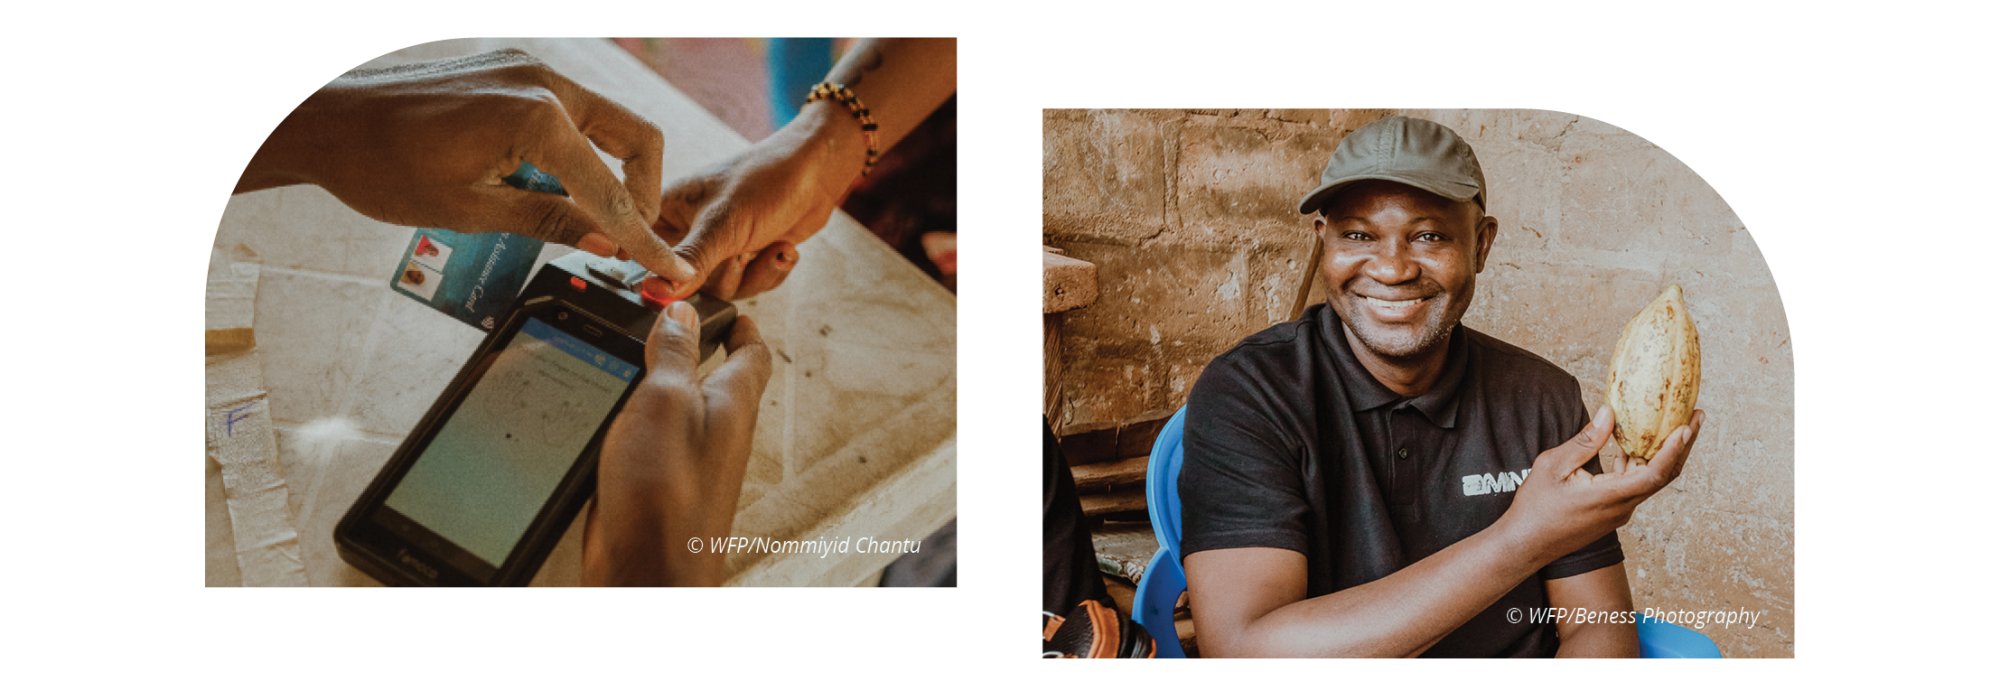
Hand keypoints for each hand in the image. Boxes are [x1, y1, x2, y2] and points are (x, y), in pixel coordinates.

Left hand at [241, 48, 697, 285]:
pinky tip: (551, 186)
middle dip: (641, 192)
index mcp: (536, 115)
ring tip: (585, 218)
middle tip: (630, 238)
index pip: (611, 189)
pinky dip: (576, 150)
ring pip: (605, 123)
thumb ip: (550, 222)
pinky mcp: (512, 71)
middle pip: (634, 137)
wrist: (325, 121)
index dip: (641, 236)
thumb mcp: (472, 210)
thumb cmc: (380, 165)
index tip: (666, 266)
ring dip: (608, 171)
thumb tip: (608, 244)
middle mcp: (542, 80)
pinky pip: (568, 112)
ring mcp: (528, 69)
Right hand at [581, 301, 771, 586]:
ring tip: (638, 357)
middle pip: (721, 378)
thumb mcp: (666, 402)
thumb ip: (676, 355)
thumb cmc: (667, 497)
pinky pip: (660, 439)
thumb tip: (681, 312)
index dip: (739, 323)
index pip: (751, 352)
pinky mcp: (663, 485)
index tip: (726, 305)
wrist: (649, 573)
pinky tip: (616, 416)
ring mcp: (693, 461)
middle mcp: (720, 432)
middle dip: (701, 347)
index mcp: (733, 404)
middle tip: (675, 323)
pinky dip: (643, 418)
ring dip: (667, 381)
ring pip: (687, 408)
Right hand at [645, 106, 854, 299]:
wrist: (818, 173)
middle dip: (724, 274)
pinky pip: (747, 288)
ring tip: (770, 246)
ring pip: (720, 291)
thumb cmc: (766, 179)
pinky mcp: (744, 258)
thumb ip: (690, 261)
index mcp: (668, 211)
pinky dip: (768, 273)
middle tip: (741, 252)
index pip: (645, 253)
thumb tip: (656, 291)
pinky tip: (781, 247)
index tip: (688, 277)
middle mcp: (688, 232)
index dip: (661, 273)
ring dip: (752, 275)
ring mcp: (717, 247)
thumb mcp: (724, 223)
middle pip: (686, 285)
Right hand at [1499, 405, 1705, 562]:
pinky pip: (1635, 485)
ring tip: (1675, 425)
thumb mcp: (1554, 465)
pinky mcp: (1612, 512)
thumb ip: (1586, 441)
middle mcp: (1622, 507)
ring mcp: (1619, 512)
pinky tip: (1632, 446)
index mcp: (1610, 497)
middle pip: (1663, 475)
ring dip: (1664, 454)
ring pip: (1651, 480)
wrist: (1526, 544)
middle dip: (1683, 445)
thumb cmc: (1535, 507)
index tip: (1687, 426)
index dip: (1673, 449)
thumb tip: (1610, 412)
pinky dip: (1641, 464)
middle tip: (1697, 417)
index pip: (1654, 473)